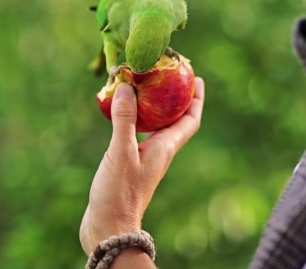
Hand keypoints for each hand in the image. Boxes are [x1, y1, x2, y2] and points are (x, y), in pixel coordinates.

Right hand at [80, 77, 204, 254]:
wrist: (109, 228)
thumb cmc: (119, 194)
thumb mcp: (121, 152)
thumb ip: (125, 120)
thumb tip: (126, 88)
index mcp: (165, 148)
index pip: (190, 120)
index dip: (196, 99)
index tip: (197, 79)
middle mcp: (158, 152)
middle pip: (174, 121)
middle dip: (174, 98)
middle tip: (167, 76)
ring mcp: (144, 160)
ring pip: (155, 127)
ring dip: (153, 108)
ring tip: (142, 89)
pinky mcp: (129, 165)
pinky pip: (137, 135)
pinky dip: (133, 120)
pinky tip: (119, 114)